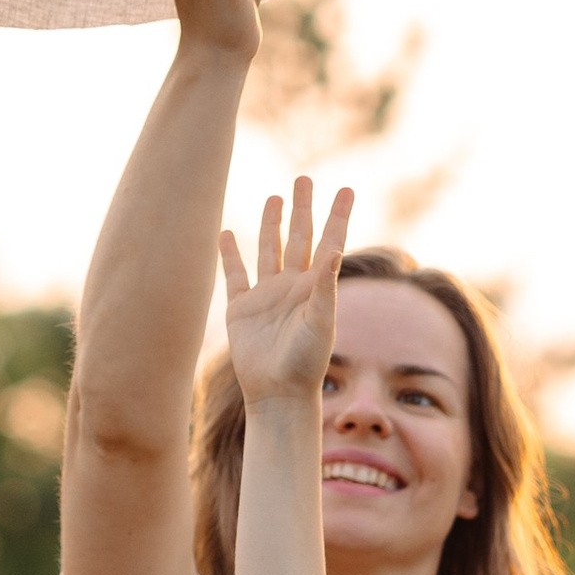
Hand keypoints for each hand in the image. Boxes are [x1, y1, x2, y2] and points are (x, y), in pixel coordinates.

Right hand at [218, 178, 353, 406]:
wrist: (278, 394)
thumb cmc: (305, 363)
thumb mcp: (320, 322)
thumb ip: (325, 286)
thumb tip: (335, 249)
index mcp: (315, 288)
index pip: (329, 242)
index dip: (337, 216)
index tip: (346, 190)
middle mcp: (292, 287)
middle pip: (298, 237)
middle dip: (302, 209)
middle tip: (305, 180)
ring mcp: (266, 296)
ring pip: (269, 249)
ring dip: (271, 224)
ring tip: (274, 198)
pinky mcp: (241, 308)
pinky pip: (235, 274)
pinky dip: (230, 254)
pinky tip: (227, 233)